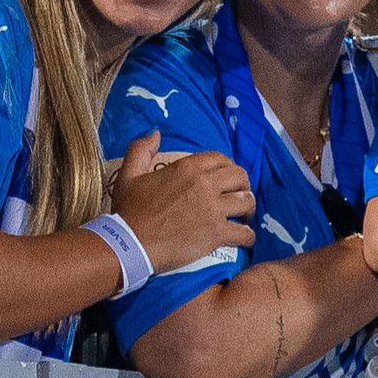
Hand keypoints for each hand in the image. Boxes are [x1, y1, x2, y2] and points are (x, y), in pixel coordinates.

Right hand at [111, 132, 255, 274]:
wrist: (130, 243)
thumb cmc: (129, 210)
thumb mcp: (129, 173)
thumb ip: (141, 149)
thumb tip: (156, 134)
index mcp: (188, 168)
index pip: (221, 159)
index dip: (228, 167)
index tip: (226, 179)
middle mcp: (204, 185)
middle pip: (240, 177)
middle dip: (243, 185)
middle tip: (238, 196)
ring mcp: (213, 210)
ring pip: (247, 202)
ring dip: (248, 209)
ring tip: (243, 216)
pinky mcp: (216, 234)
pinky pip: (245, 233)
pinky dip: (248, 237)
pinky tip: (244, 238)